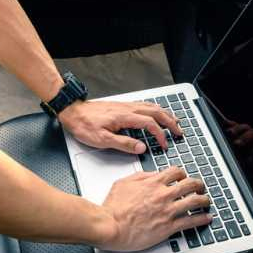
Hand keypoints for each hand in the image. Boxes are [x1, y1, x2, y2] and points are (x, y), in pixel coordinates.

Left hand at [59, 100, 181, 153]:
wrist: (73, 111)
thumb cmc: (84, 125)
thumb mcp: (102, 140)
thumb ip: (123, 144)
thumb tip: (141, 147)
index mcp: (125, 117)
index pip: (150, 124)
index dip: (160, 135)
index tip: (164, 145)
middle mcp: (128, 108)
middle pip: (156, 112)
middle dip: (170, 122)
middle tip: (179, 131)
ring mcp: (126, 105)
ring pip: (152, 106)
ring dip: (165, 113)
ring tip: (175, 121)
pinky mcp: (122, 105)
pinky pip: (145, 104)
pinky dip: (156, 108)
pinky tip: (157, 112)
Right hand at [98, 166, 211, 251]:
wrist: (110, 225)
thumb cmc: (113, 207)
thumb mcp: (124, 183)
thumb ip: (141, 176)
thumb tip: (152, 174)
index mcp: (153, 183)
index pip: (175, 172)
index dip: (183, 173)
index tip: (184, 177)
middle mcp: (163, 195)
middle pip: (190, 184)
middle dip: (198, 184)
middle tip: (201, 187)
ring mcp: (167, 211)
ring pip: (194, 201)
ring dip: (204, 200)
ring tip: (207, 201)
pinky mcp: (168, 227)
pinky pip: (190, 221)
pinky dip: (201, 219)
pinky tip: (206, 218)